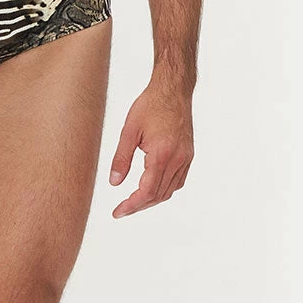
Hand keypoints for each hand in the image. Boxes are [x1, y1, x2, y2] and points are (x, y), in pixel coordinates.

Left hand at [109, 80, 193, 217]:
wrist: (173, 90)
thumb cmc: (150, 105)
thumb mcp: (129, 131)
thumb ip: (121, 159)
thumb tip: (114, 183)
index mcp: (162, 154)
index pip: (147, 191)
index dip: (131, 205)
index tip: (117, 212)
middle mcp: (178, 159)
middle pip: (158, 195)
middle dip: (139, 205)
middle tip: (121, 209)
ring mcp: (186, 158)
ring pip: (169, 191)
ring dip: (151, 199)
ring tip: (133, 202)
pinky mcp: (188, 155)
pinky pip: (177, 181)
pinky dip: (164, 189)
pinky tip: (151, 187)